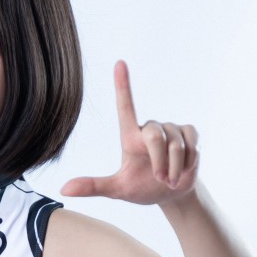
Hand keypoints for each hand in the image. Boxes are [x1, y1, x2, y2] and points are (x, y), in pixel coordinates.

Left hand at [61, 60, 199, 205]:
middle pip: (156, 136)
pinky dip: (188, 163)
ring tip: (170, 179)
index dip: (123, 85)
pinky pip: (192, 144)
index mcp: (130, 136)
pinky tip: (184, 169)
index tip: (119, 63)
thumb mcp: (117, 189)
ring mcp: (171, 128)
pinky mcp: (189, 132)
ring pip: (176, 145)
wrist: (172, 194)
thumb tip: (64, 189)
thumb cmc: (142, 188)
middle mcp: (150, 127)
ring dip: (174, 168)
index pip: (125, 107)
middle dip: (160, 162)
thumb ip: (93, 186)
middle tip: (160, 179)